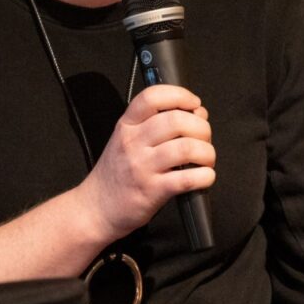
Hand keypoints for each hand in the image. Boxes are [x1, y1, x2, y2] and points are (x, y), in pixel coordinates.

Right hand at [77, 84, 215, 240]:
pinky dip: (204, 176)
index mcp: (127, 125)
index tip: (195, 104)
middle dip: (202, 128)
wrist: (96, 208)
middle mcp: (133, 143)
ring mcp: (142, 167)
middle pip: (177, 120)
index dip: (180, 95)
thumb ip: (158, 124)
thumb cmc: (117, 174)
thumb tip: (198, 114)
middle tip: (204, 139)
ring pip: (186, 148)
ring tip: (206, 160)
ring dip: (207, 153)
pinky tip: (204, 177)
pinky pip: (187, 179)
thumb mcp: (126, 140)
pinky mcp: (152, 191)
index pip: (153, 97)